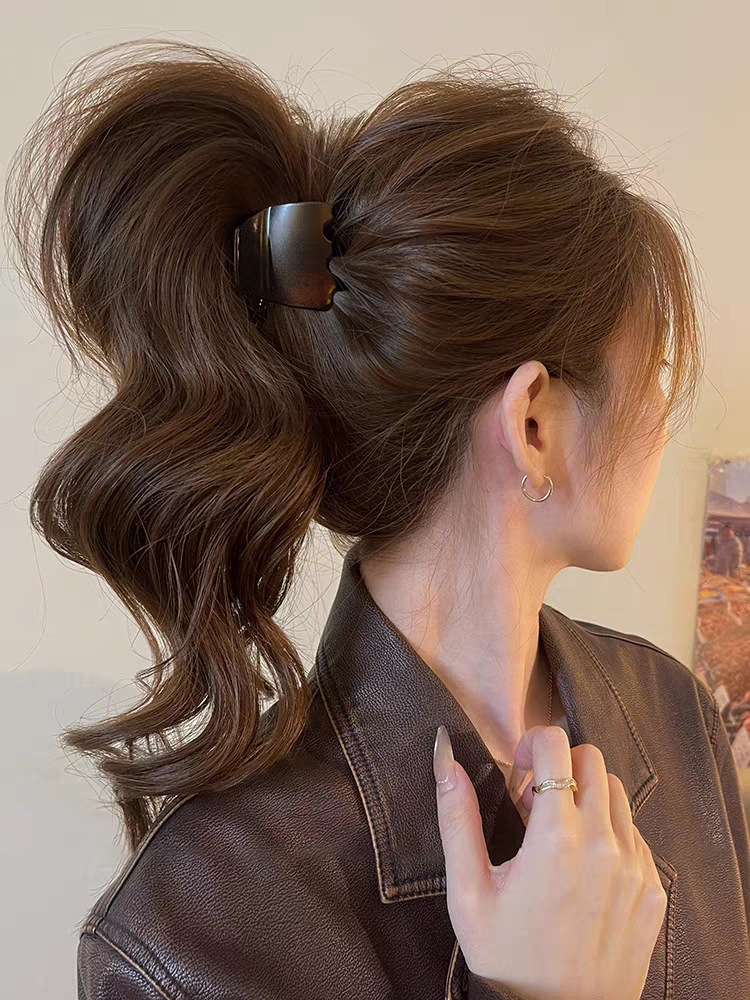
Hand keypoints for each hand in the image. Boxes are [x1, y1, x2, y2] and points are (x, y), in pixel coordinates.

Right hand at [433, 724, 666, 999]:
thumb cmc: (511, 960)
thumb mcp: (468, 894)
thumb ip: (457, 820)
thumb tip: (446, 760)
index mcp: (557, 837)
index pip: (556, 745)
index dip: (531, 744)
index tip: (517, 773)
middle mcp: (604, 842)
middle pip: (592, 759)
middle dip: (560, 766)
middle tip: (535, 802)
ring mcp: (635, 865)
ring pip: (617, 792)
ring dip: (587, 796)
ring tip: (559, 833)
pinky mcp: (652, 888)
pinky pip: (635, 833)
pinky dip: (610, 831)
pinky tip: (584, 864)